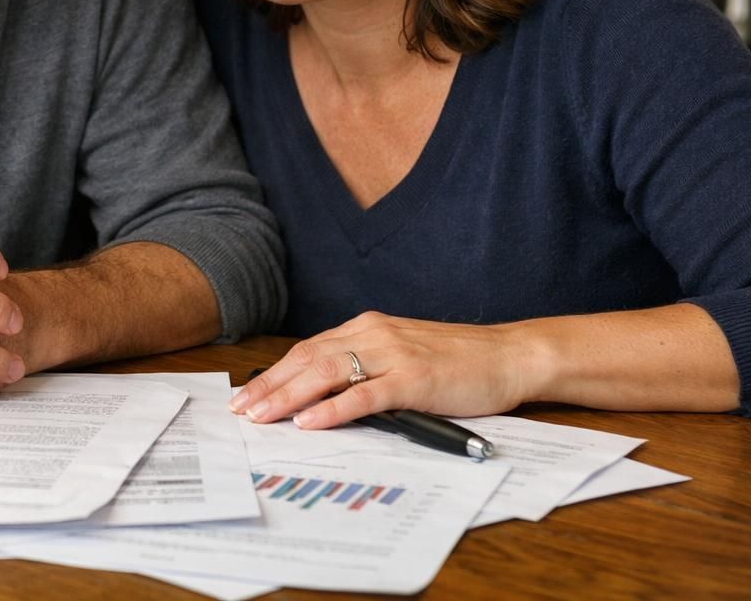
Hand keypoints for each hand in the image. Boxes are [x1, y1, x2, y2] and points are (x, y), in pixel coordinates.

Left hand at [228, 311, 539, 427]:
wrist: (510, 355)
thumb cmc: (459, 362)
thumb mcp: (403, 356)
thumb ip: (367, 368)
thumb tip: (325, 394)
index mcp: (368, 328)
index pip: (308, 350)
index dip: (275, 373)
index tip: (248, 394)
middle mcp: (374, 334)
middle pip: (308, 359)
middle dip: (269, 386)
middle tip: (240, 410)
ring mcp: (394, 355)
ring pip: (327, 373)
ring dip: (288, 396)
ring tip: (261, 416)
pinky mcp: (414, 380)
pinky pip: (364, 395)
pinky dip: (332, 409)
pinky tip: (308, 422)